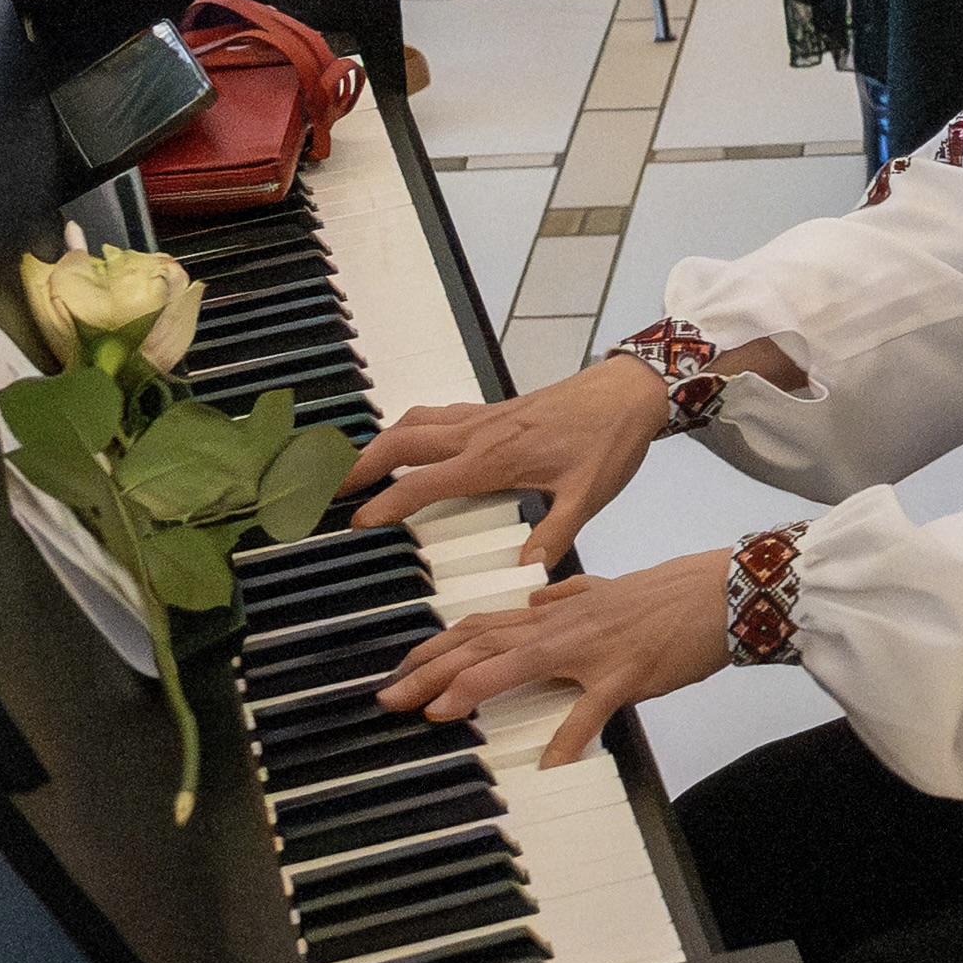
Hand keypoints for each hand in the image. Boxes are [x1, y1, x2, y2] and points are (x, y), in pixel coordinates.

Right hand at [346, 352, 675, 565]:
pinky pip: (439, 414)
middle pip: (402, 442)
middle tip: (330, 489)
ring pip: (416, 422)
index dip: (386, 503)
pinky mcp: (496, 409)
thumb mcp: (589, 496)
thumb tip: (527, 572)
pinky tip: (410, 442)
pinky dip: (411, 427)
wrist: (631, 391)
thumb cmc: (611, 440)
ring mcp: (485, 417)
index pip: (423, 483)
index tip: (358, 523)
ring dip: (381, 442)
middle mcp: (479, 433)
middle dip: (361, 464)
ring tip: (355, 466)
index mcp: (494, 459)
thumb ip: (555, 534)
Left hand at [368, 540, 742, 773]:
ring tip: (437, 713)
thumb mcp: (611, 588)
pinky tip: (547, 763)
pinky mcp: (626, 675)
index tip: (403, 669)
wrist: (724, 592)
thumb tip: (537, 600)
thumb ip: (570, 595)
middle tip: (389, 697)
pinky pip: (591, 710)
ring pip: (520, 664)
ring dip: (473, 687)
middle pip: (483, 644)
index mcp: (559, 612)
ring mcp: (593, 651)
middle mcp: (564, 628)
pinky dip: (568, 737)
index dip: (437, 647)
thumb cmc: (671, 594)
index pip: (483, 625)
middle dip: (430, 670)